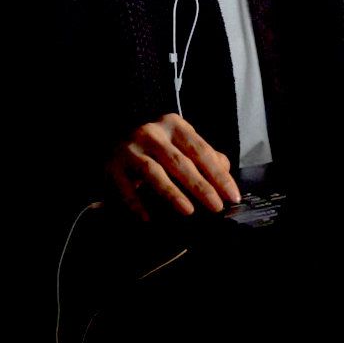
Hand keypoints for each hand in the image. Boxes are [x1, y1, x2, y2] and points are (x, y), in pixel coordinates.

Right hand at [105, 113, 240, 221]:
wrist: (113, 135)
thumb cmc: (155, 144)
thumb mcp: (180, 142)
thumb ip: (203, 155)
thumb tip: (225, 172)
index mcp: (173, 125)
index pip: (200, 151)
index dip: (218, 174)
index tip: (231, 195)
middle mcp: (151, 133)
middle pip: (179, 162)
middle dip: (200, 186)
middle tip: (216, 206)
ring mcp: (130, 148)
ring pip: (153, 172)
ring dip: (171, 192)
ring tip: (188, 210)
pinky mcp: (112, 165)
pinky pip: (125, 187)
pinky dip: (136, 203)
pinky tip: (147, 218)